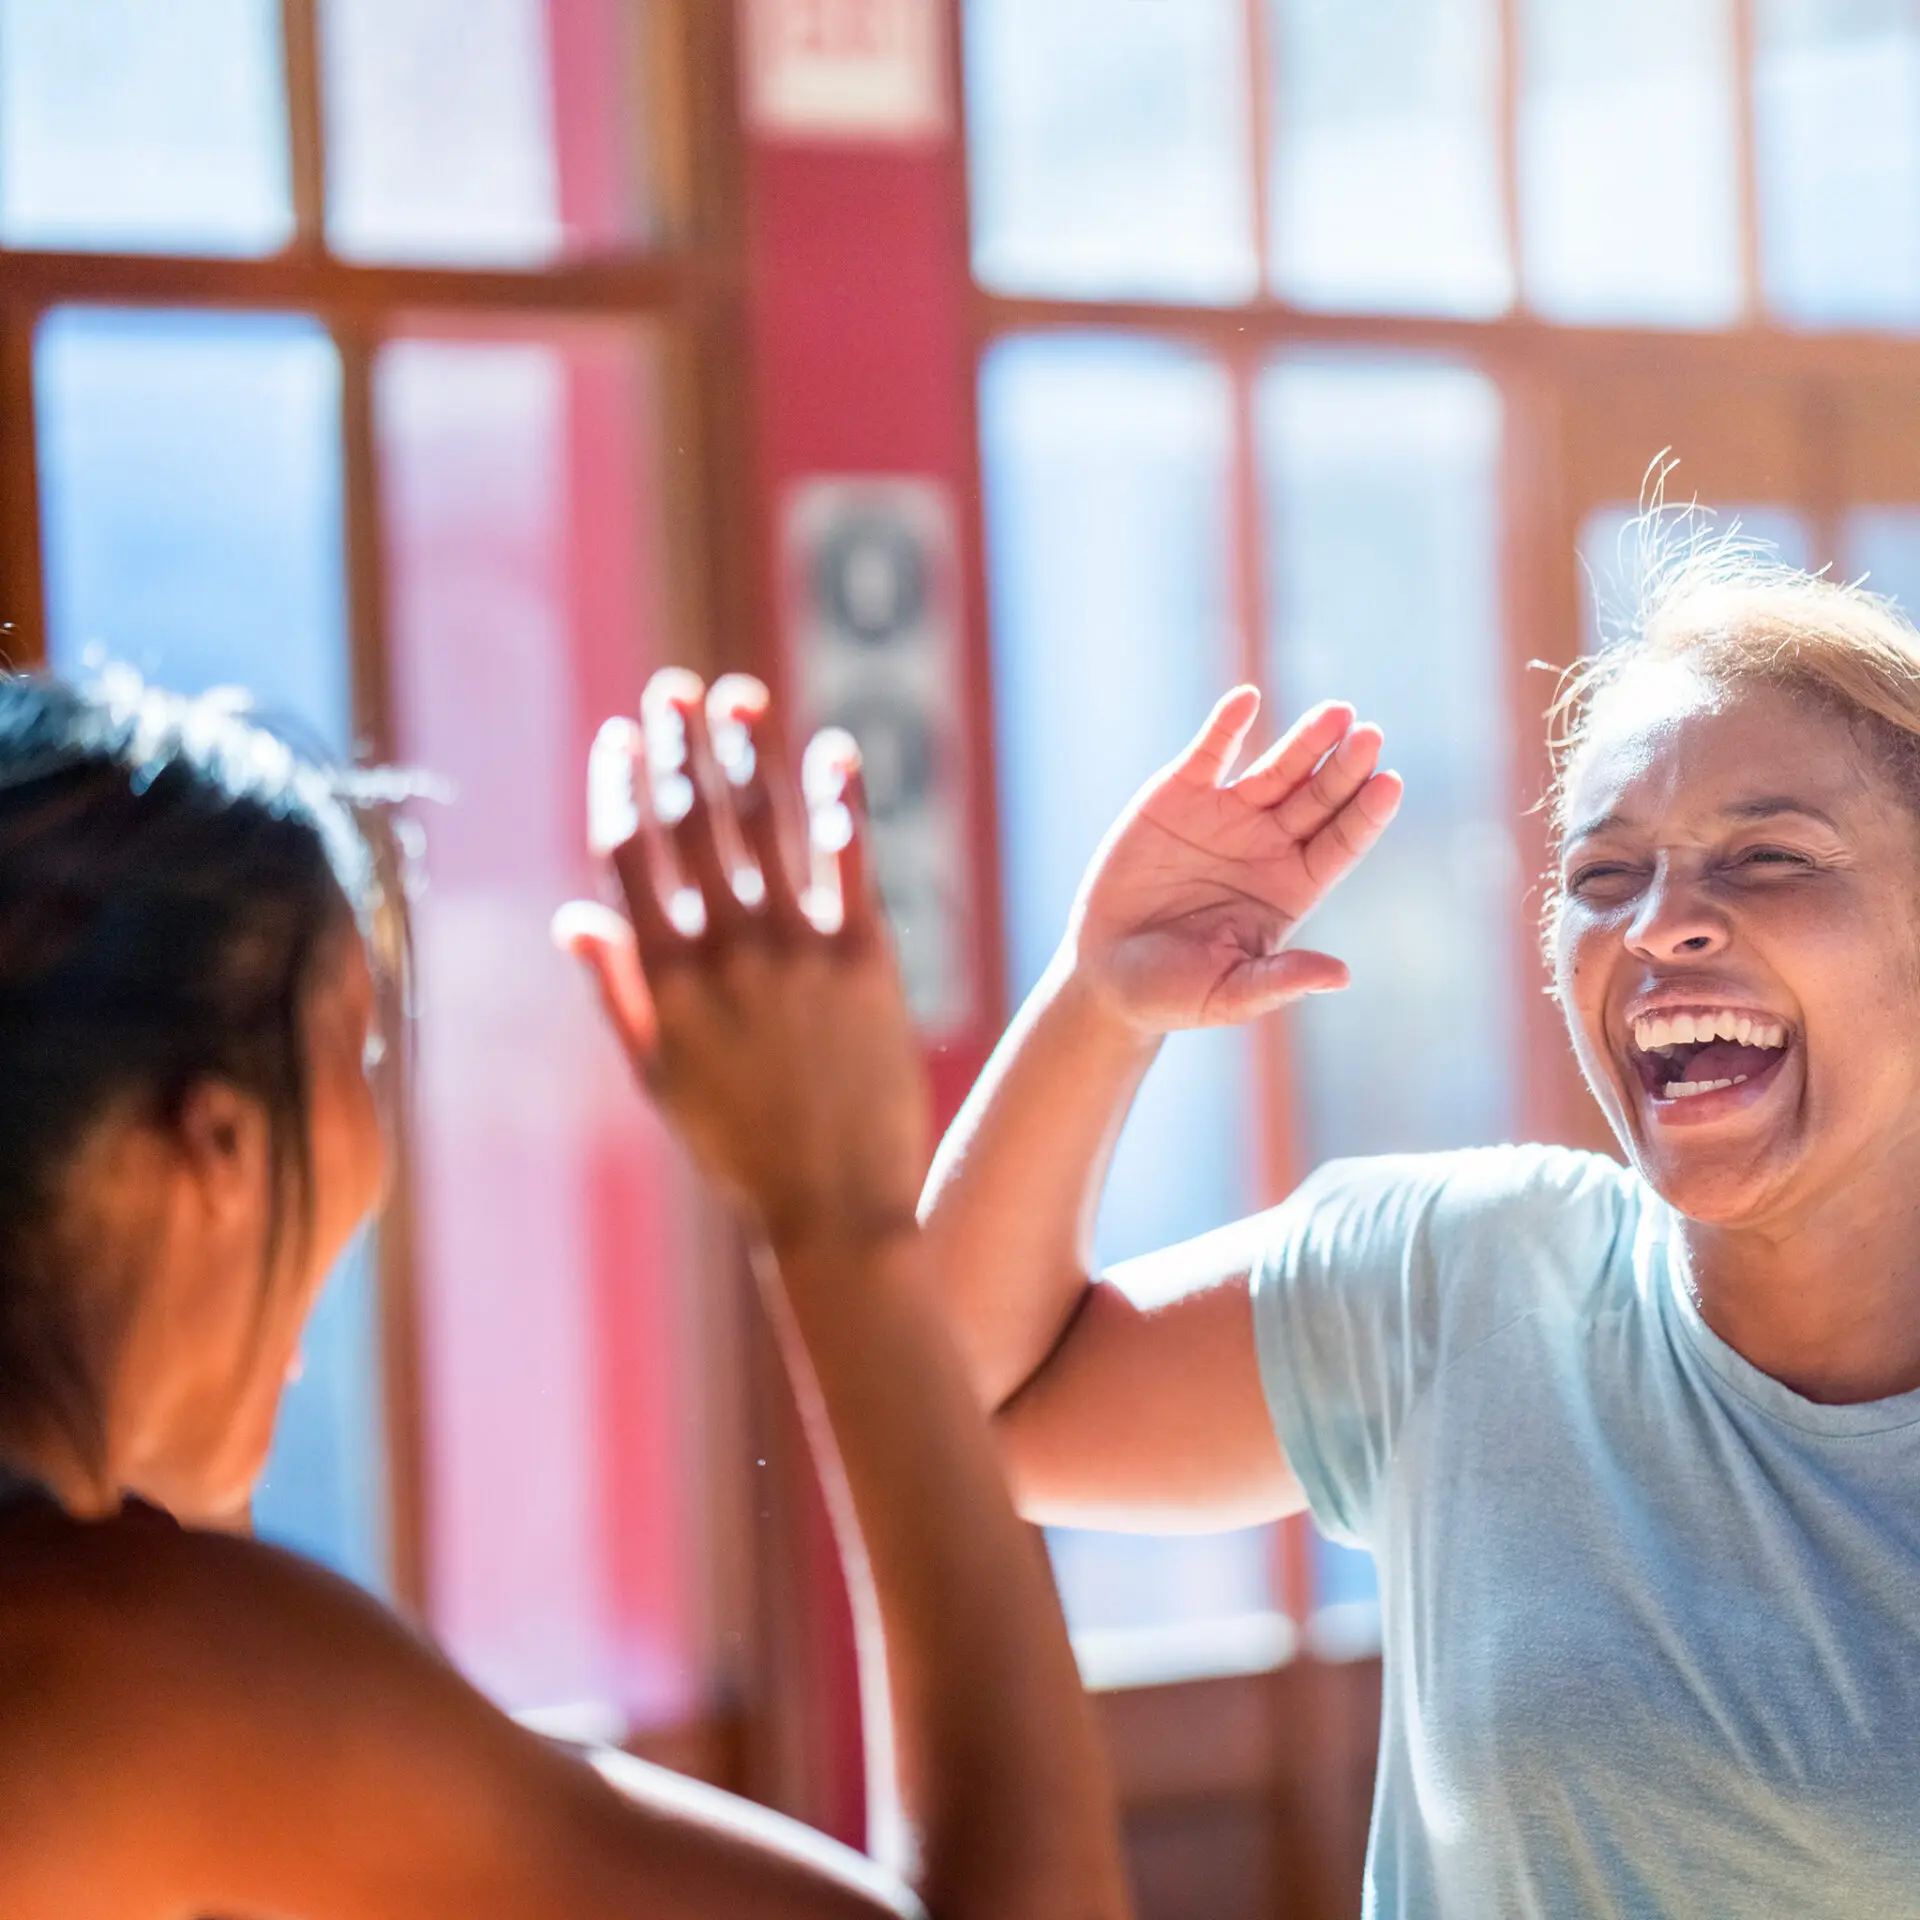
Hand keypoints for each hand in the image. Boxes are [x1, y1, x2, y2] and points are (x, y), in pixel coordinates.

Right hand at [556, 669, 930, 1252]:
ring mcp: (796, 952)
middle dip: (678, 745)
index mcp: (664, 980)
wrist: (834, 1207)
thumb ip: (616, 989)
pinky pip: (850, 860)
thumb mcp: (658, 1076)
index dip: (620, 786)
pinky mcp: (866, 959)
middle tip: (674, 688)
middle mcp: (723, 953)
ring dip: (746, 750)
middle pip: (692, 822)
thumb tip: (573, 916)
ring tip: (739, 697)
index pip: (628, 856)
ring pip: (763, 826)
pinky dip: (840, 799)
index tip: (618, 736)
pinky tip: (833, 749)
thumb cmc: (739, 1148)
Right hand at [1067, 687, 1401, 1033]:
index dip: (1366, 814)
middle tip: (1371, 737)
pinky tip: (1247, 699)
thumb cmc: (1173, 993)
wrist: (1105, 972)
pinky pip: (1210, 752)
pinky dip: (1228, 725)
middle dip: (1344, 768)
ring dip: (1307, 739)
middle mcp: (1268, 845)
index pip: (1341, 843)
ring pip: (1278, 768)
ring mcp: (1226, 815)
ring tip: (1337, 713)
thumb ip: (1280, 981)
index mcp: (1291, 888)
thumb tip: (1341, 976)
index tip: (1389, 785)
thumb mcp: (1228, 994)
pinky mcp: (1179, 795)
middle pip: (1319, 797)